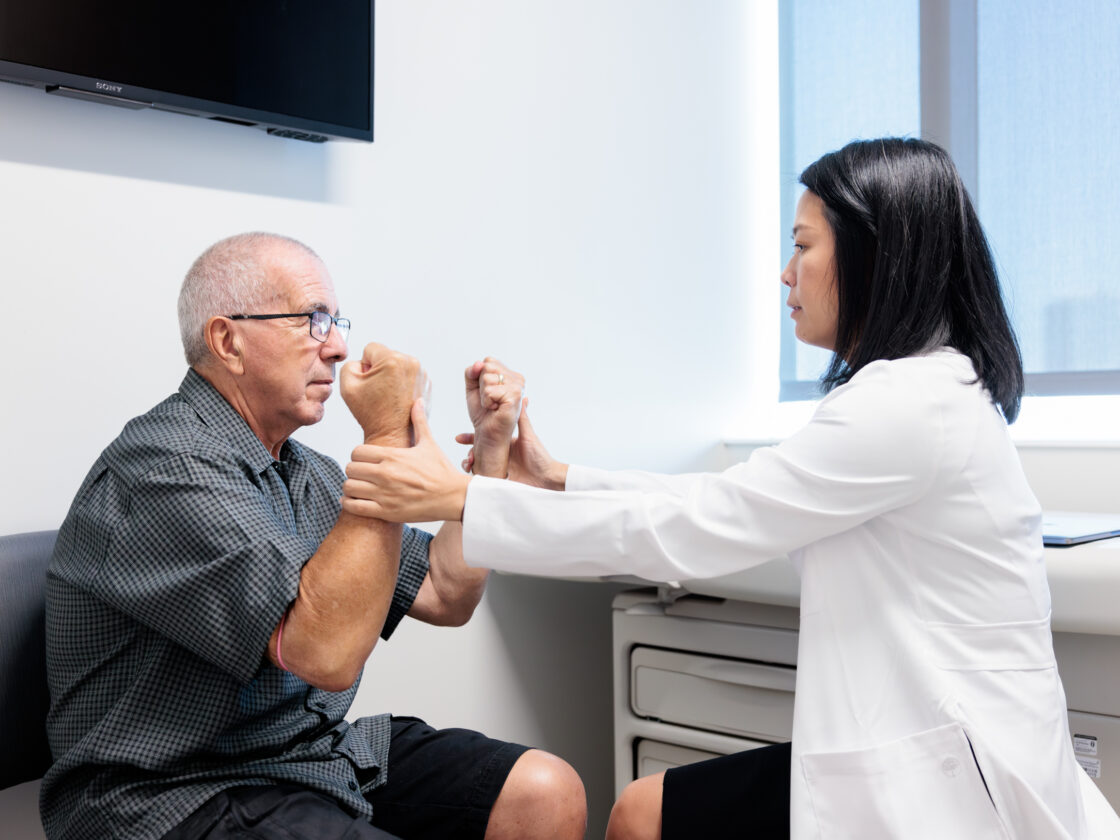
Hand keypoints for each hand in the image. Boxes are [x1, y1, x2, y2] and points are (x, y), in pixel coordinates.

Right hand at [339, 343, 426, 446]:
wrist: (392, 435)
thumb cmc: (373, 415)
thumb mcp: (347, 385)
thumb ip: (350, 364)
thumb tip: (363, 362)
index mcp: (393, 360)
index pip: (370, 349)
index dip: (364, 365)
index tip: (369, 381)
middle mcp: (411, 364)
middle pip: (386, 355)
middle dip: (379, 370)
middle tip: (378, 391)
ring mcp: (421, 374)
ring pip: (397, 365)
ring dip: (391, 376)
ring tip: (388, 396)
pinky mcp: (426, 383)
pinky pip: (408, 376)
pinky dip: (401, 384)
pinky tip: (397, 399)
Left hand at [343, 400, 470, 522]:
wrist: (453, 497)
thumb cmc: (441, 471)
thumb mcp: (429, 444)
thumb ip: (419, 422)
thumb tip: (418, 401)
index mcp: (393, 455)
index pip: (356, 452)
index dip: (358, 456)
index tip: (366, 461)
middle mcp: (385, 474)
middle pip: (350, 468)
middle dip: (354, 471)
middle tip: (362, 475)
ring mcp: (384, 494)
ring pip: (349, 487)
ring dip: (351, 487)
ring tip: (359, 488)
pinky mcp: (386, 511)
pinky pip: (354, 506)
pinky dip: (350, 503)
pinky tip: (356, 500)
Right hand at [457, 398, 567, 489]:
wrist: (547, 480)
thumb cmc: (540, 458)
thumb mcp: (528, 436)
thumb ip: (522, 419)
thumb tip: (522, 398)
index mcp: (505, 444)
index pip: (485, 437)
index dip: (471, 437)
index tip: (459, 437)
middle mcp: (500, 455)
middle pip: (478, 451)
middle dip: (467, 450)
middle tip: (459, 450)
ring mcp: (498, 467)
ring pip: (478, 464)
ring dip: (470, 462)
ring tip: (469, 463)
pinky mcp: (498, 480)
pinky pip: (482, 477)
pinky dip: (475, 475)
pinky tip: (473, 473)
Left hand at [463, 357, 524, 476]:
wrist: (486, 435)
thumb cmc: (482, 413)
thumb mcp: (472, 388)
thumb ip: (472, 372)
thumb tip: (480, 364)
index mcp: (512, 376)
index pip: (488, 361)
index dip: (480, 377)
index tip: (487, 394)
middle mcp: (518, 380)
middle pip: (487, 366)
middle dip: (481, 385)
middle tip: (489, 401)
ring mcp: (519, 388)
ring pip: (487, 377)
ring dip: (483, 395)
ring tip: (493, 406)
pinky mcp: (515, 398)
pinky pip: (489, 391)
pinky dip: (486, 402)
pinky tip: (495, 410)